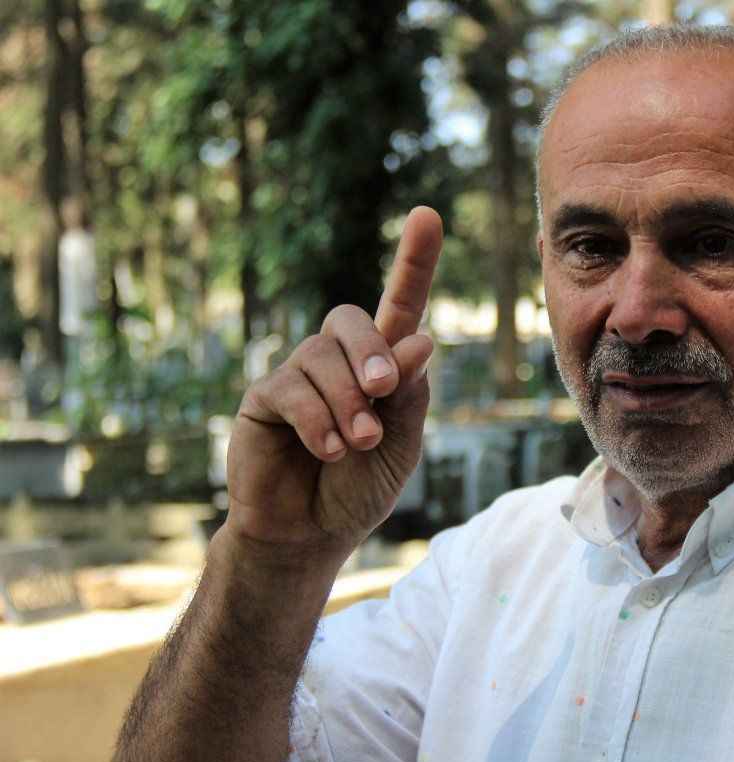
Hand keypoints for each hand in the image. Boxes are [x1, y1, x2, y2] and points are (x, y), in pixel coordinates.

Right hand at [224, 207, 441, 563]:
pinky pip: (291, 389)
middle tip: (384, 393)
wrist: (312, 534)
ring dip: (347, 401)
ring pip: (321, 355)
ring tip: (357, 444)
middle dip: (372, 352)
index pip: (400, 305)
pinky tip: (328, 450)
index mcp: (382, 366)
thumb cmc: (361, 488)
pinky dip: (318, 421)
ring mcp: (299, 374)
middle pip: (353, 319)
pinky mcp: (264, 397)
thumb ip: (409, 396)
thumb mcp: (401, 445)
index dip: (414, 262)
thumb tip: (420, 339)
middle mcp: (339, 360)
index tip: (428, 215)